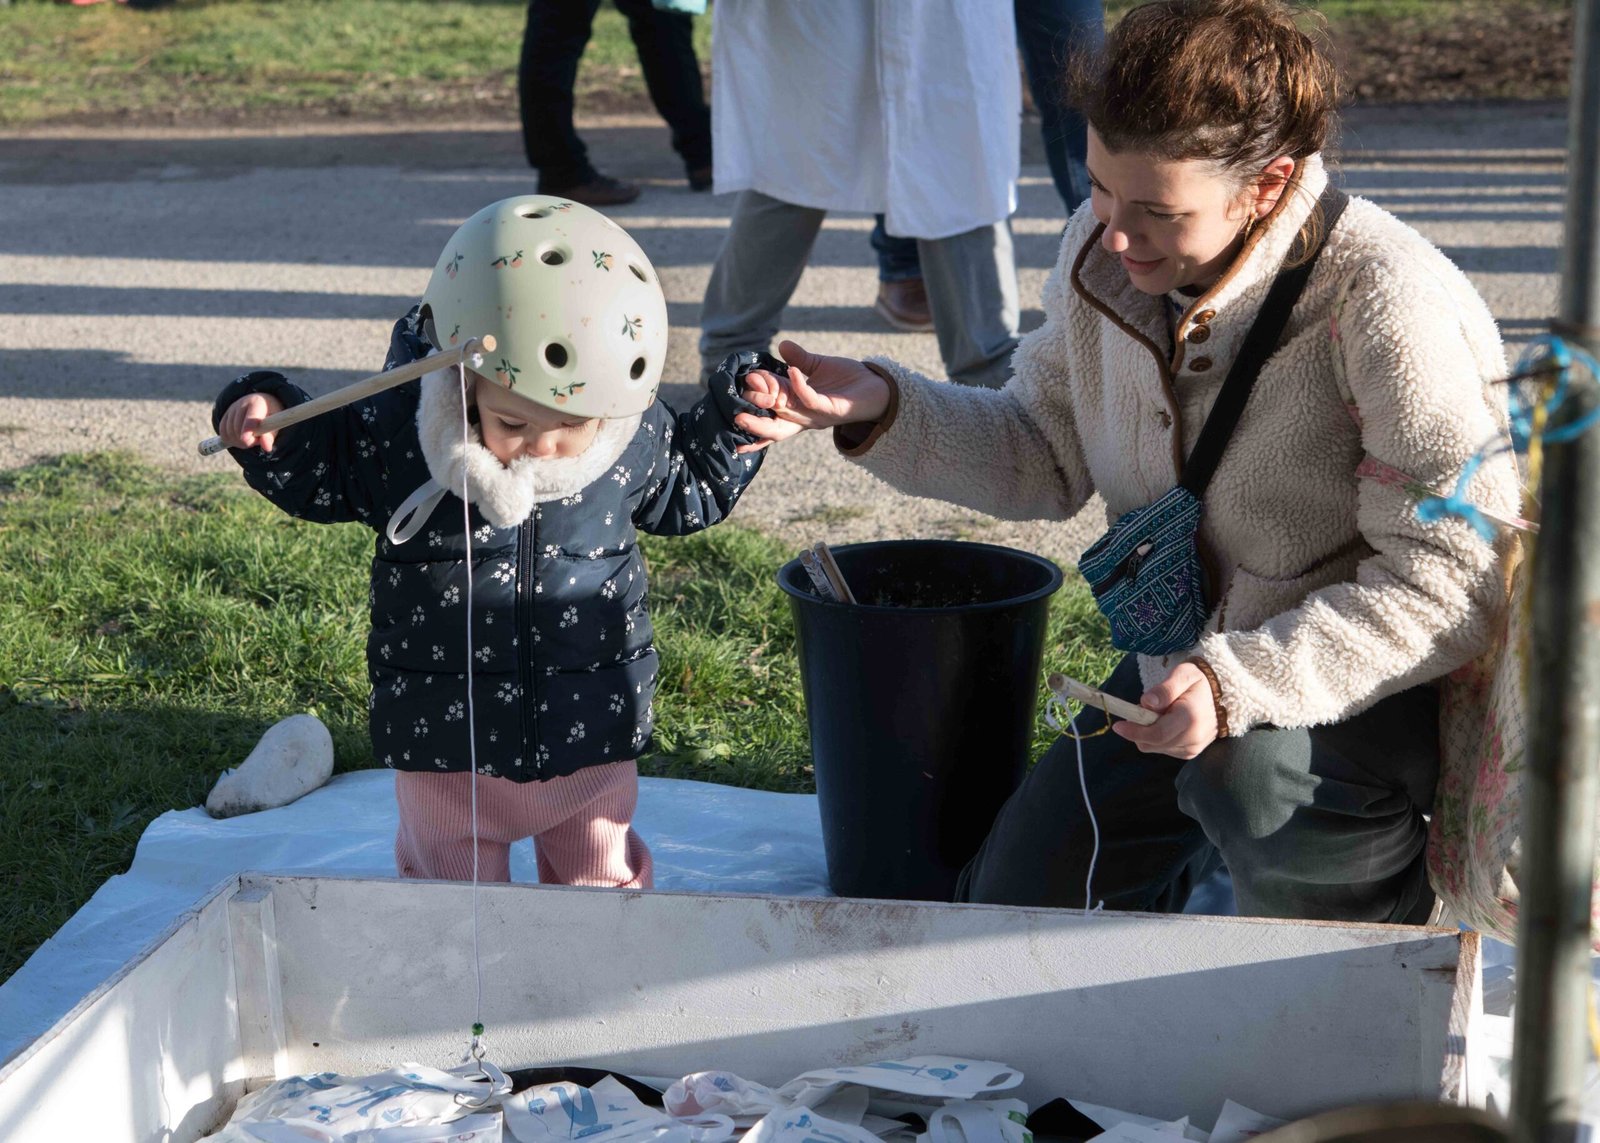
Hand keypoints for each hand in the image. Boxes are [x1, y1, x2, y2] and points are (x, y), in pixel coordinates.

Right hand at [219, 392, 284, 451]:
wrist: (261, 403)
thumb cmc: (270, 416)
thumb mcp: (274, 425)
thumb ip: (269, 436)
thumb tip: (267, 448)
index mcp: (257, 403)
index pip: (250, 418)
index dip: (247, 429)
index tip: (246, 440)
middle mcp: (242, 403)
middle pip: (238, 428)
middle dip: (247, 441)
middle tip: (257, 441)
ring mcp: (231, 408)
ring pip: (229, 432)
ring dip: (239, 442)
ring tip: (251, 438)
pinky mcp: (225, 415)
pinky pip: (223, 432)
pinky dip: (230, 440)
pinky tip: (240, 439)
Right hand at [732, 339, 892, 451]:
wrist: (879, 388)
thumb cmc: (849, 380)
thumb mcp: (820, 367)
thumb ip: (800, 359)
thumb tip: (782, 345)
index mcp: (797, 404)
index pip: (769, 406)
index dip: (755, 396)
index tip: (742, 383)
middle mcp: (804, 414)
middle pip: (773, 424)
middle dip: (754, 423)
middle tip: (735, 417)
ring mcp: (817, 414)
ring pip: (788, 417)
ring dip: (770, 409)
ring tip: (753, 395)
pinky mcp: (832, 410)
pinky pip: (811, 400)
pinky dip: (800, 386)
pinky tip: (792, 371)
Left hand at [1110, 662, 1220, 758]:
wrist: (1224, 696)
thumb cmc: (1200, 682)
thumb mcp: (1183, 675)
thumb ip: (1164, 689)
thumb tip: (1146, 703)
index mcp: (1189, 718)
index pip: (1155, 734)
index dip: (1134, 731)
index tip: (1118, 725)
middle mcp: (1193, 737)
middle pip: (1152, 743)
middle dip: (1138, 730)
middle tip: (1142, 710)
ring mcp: (1193, 748)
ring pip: (1155, 748)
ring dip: (1148, 733)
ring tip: (1160, 713)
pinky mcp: (1191, 753)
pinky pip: (1164, 749)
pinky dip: (1157, 738)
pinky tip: (1166, 723)